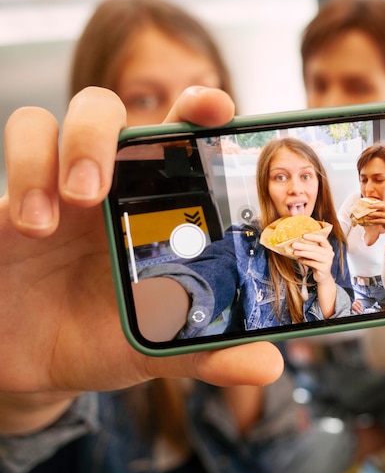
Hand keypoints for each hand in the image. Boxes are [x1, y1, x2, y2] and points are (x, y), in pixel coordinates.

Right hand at [1, 86, 282, 432]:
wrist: (35, 363)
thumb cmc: (103, 336)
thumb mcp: (158, 345)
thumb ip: (209, 350)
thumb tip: (270, 365)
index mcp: (149, 206)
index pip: (175, 138)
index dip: (195, 109)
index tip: (215, 106)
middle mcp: (101, 187)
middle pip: (100, 111)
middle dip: (98, 131)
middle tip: (96, 190)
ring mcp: (48, 192)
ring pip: (40, 126)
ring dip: (41, 159)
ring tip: (47, 221)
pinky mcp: (1, 213)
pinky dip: (13, 182)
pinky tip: (23, 227)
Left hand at [292, 232, 334, 284]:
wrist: (323, 276)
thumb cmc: (317, 262)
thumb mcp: (314, 254)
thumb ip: (309, 248)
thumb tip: (296, 242)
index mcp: (328, 247)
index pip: (322, 239)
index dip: (313, 237)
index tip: (303, 235)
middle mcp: (329, 253)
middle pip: (316, 248)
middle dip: (304, 246)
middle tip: (294, 245)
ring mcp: (328, 261)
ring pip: (314, 255)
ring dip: (303, 253)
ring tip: (295, 252)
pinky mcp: (324, 268)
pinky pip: (313, 263)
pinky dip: (305, 261)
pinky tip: (299, 260)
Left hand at [361, 201, 384, 245]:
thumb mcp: (382, 218)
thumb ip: (378, 213)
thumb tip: (368, 211)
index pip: (383, 203)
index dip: (376, 202)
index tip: (369, 203)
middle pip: (383, 206)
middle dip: (375, 206)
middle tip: (368, 207)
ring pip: (381, 214)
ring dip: (373, 214)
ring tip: (367, 215)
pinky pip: (381, 220)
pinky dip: (375, 221)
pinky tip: (370, 221)